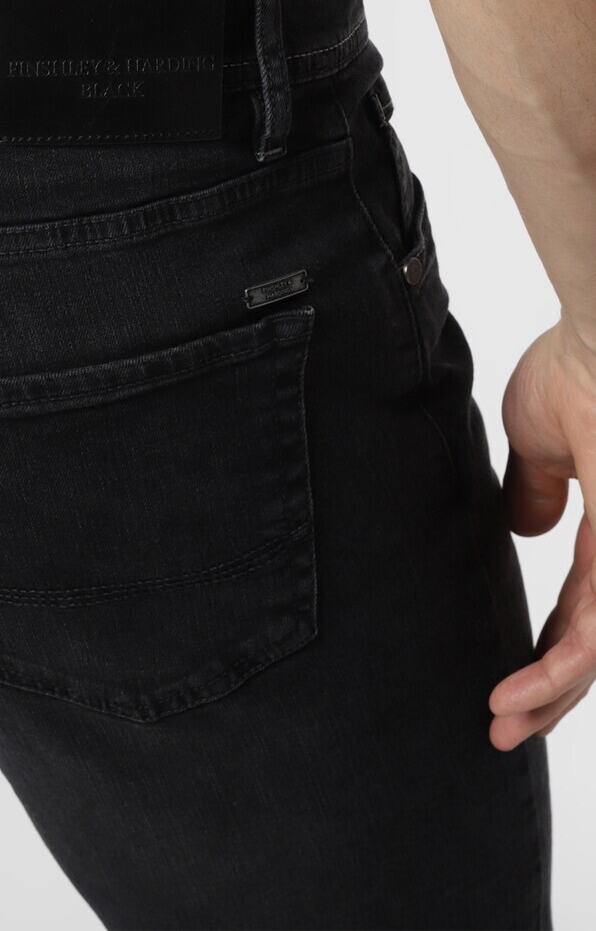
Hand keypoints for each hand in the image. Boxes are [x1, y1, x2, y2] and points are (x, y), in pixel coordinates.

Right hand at [488, 318, 595, 750]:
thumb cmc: (579, 363)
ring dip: (551, 692)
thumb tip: (527, 527)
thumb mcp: (540, 432)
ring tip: (502, 723)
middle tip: (503, 727)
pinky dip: (558, 669)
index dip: (551, 647)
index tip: (509, 680)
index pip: (586, 607)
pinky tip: (518, 693)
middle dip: (551, 689)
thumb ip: (536, 486)